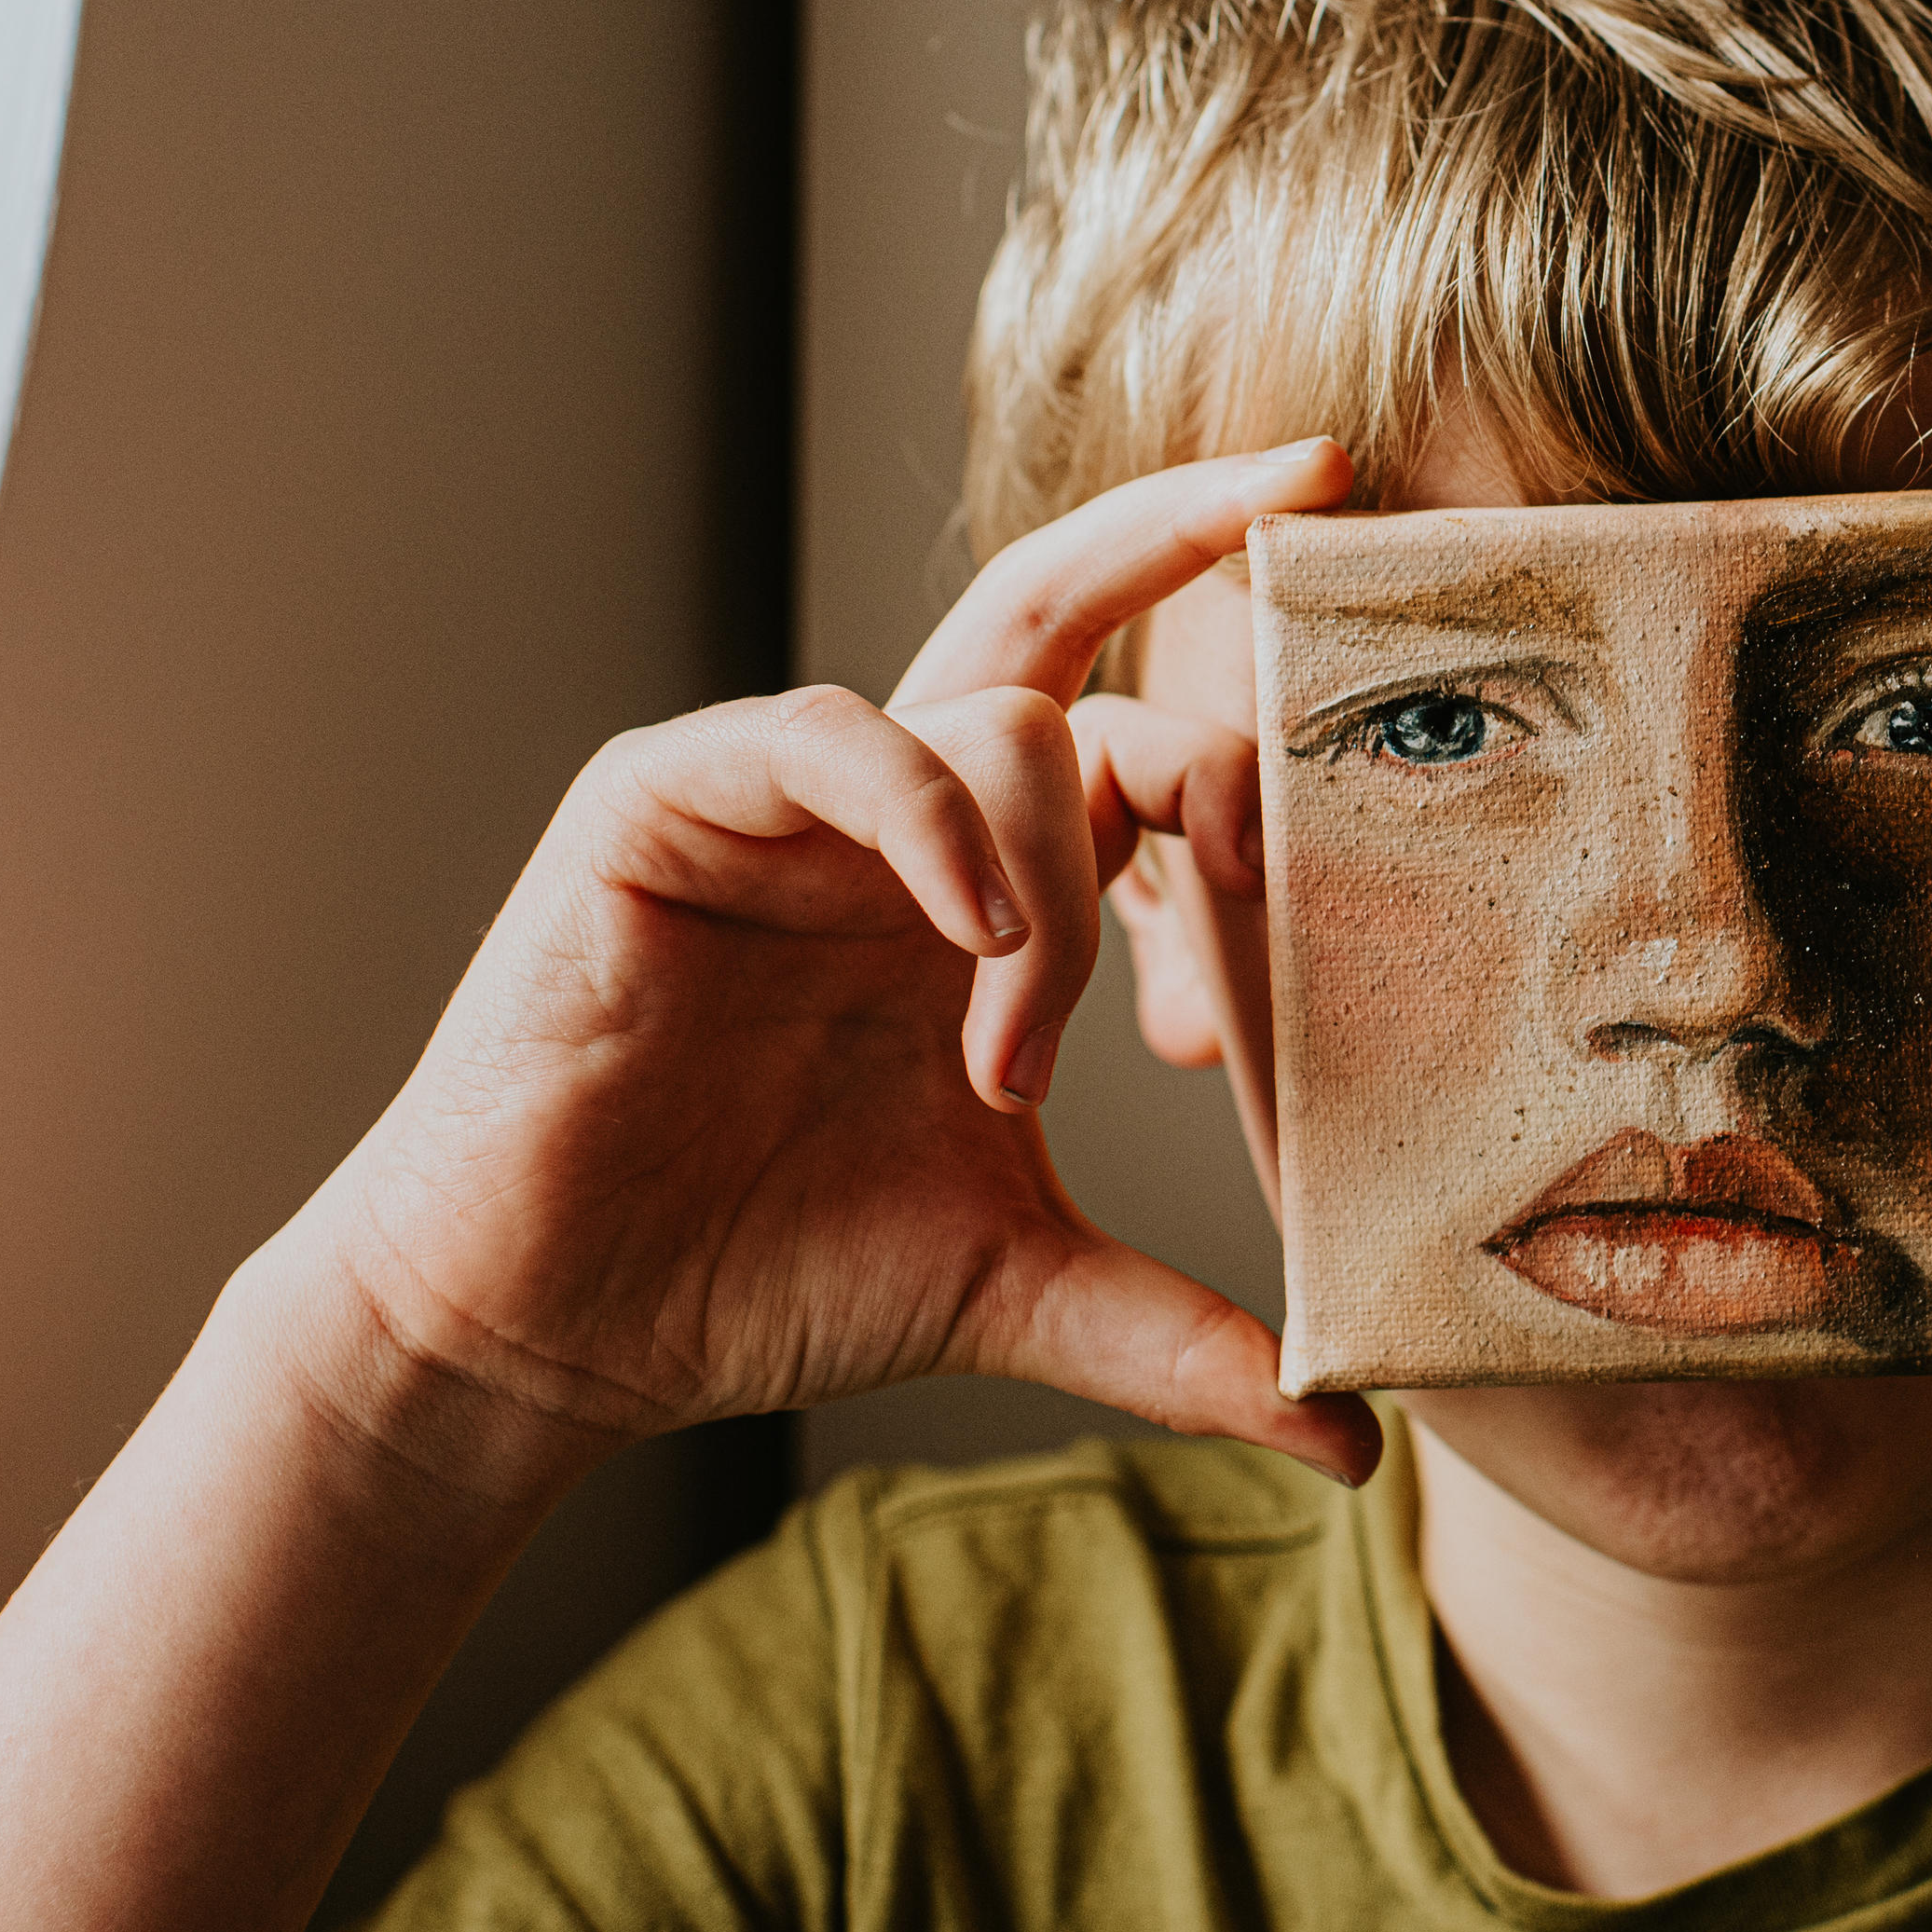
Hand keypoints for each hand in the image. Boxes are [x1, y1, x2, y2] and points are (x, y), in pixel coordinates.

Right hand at [289, 440, 1379, 1493]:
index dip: (1241, 678)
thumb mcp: (1018, 1288)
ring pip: (988, 714)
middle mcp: (894, 810)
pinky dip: (926, 819)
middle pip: (1057, 605)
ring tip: (1016, 1055)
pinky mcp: (663, 801)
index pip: (1127, 719)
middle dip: (1190, 531)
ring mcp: (779, 791)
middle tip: (1312, 489)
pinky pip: (830, 738)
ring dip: (1051, 877)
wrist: (554, 1331)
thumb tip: (1354, 1442)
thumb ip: (1183, 1338)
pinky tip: (971, 940)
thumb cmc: (759, 1276)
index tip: (1377, 644)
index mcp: (982, 882)